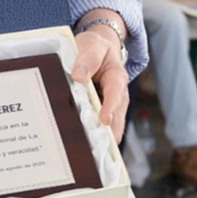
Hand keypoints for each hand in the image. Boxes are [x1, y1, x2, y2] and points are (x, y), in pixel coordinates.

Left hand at [71, 27, 127, 143]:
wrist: (98, 49)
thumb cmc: (95, 47)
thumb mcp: (92, 45)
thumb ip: (87, 59)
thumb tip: (78, 77)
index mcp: (117, 77)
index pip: (115, 93)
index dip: (110, 107)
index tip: (104, 119)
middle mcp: (118, 94)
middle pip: (116, 116)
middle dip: (108, 132)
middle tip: (96, 147)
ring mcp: (111, 106)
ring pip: (111, 125)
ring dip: (102, 137)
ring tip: (89, 152)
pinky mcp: (102, 112)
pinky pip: (101, 127)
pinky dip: (95, 136)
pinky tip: (84, 147)